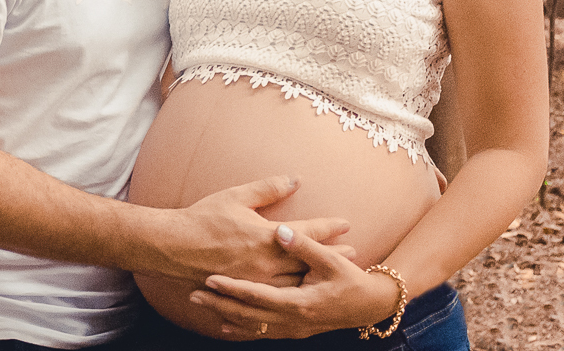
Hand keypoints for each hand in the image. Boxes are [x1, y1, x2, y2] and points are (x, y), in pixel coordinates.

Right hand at [162, 176, 351, 286]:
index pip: (307, 233)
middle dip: (331, 256)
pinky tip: (301, 291)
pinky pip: (276, 296)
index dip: (329, 228)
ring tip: (332, 272)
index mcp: (266, 237)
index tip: (346, 224)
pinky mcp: (246, 292)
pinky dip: (293, 292)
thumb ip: (268, 188)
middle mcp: (266, 263)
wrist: (173, 246)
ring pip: (296, 283)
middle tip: (353, 254)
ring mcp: (257, 282)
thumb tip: (294, 179)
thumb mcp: (236, 196)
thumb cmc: (203, 218)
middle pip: (308, 261)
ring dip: (316, 276)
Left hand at [188, 224, 398, 339]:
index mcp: (299, 302)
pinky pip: (262, 333)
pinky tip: (225, 325)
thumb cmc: (351, 280)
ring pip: (252, 326)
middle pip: (248, 315)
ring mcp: (293, 329)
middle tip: (193, 294)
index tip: (209, 279)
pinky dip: (242, 329)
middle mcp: (293, 320)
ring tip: (200, 304)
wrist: (370, 306)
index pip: (258, 297)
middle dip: (220, 304)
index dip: (233, 289)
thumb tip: (282, 229)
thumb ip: (304, 245)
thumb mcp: (331, 261)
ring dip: (226, 315)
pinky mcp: (294, 330)